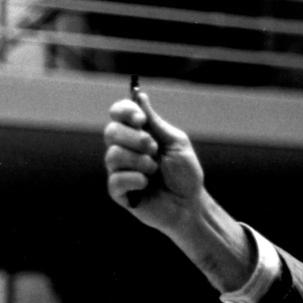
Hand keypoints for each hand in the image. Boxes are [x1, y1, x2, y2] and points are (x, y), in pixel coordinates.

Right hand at [103, 92, 205, 237]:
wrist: (191, 205)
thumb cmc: (186, 175)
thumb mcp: (176, 144)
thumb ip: (157, 123)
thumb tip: (140, 96)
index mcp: (138, 135)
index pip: (118, 114)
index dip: (124, 112)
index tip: (141, 120)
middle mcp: (125, 150)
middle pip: (111, 132)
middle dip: (134, 139)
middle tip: (154, 149)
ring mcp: (120, 171)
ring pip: (112, 155)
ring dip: (138, 161)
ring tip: (154, 170)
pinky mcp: (119, 192)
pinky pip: (115, 179)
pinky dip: (134, 179)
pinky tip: (146, 185)